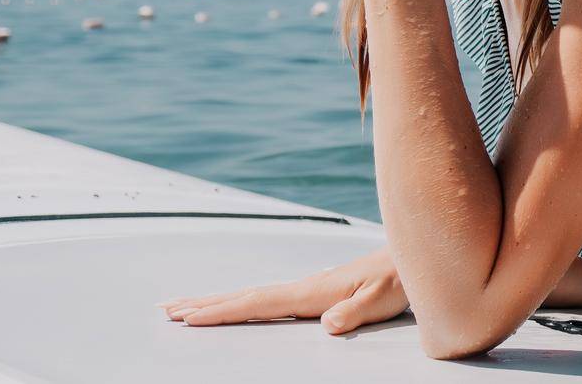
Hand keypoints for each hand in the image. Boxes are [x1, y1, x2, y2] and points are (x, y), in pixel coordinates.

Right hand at [157, 244, 407, 333]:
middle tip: (166, 309)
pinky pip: (270, 298)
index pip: (259, 302)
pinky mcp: (318, 291)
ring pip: (254, 295)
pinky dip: (245, 301)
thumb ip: (356, 311)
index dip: (223, 311)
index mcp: (314, 291)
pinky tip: (240, 305)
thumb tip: (329, 324)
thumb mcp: (383, 298)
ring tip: (187, 306)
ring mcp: (310, 287)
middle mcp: (305, 287)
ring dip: (219, 300)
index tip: (188, 317)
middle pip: (246, 295)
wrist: (415, 257)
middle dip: (206, 303)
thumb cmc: (401, 279)